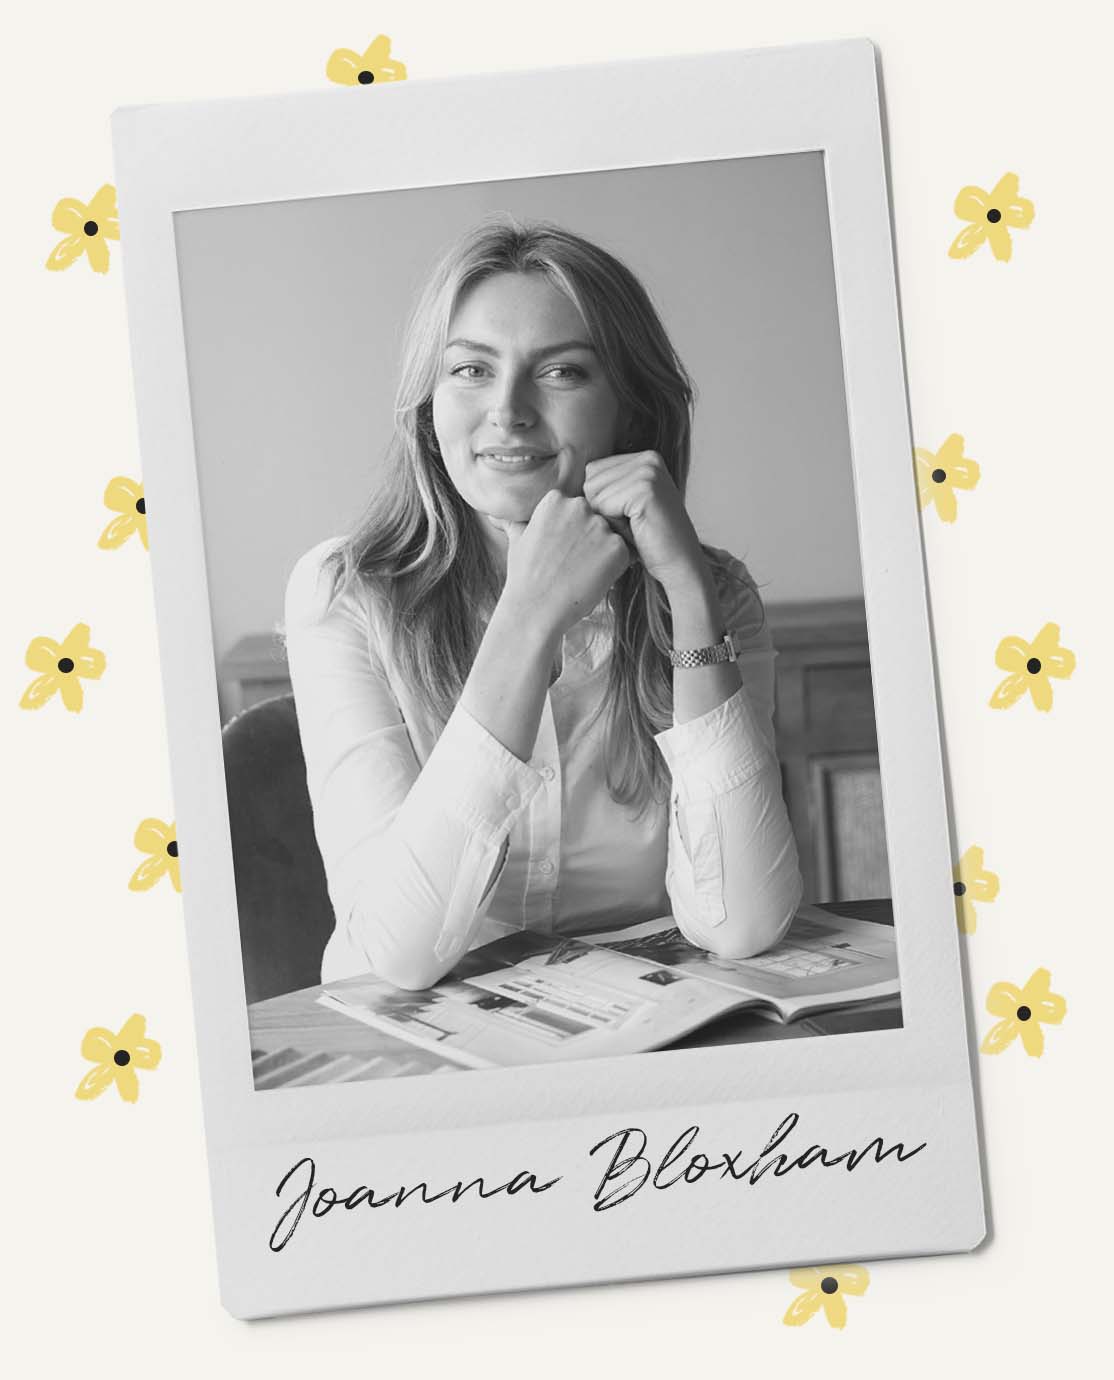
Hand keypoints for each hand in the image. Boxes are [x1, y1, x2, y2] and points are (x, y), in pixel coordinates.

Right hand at [488, 489, 632, 639]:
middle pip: (596, 520)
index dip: (571, 534)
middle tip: (571, 564)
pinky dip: (614, 568)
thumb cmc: (525, 577)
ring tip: (580, 574)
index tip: (559, 552)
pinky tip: (592, 580)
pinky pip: (625, 554)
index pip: (577, 510)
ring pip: (612, 537)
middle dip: (590, 540)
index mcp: (555, 499)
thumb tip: (496, 515)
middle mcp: (579, 506)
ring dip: (603, 554)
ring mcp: (600, 526)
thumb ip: (518, 522)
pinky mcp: (617, 548)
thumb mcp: (518, 541)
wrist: (535, 609)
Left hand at [582, 450, 705, 591]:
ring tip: (634, 528)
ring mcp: (648, 472)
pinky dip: (615, 526)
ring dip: (608, 519)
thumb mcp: (628, 504)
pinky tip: (637, 532)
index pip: (593, 471)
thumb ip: (608, 485)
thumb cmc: (648, 541)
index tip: (629, 515)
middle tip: (632, 524)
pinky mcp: (645, 489)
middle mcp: (648, 458)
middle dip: (603, 510)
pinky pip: (603, 506)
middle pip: (591, 481)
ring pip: (594, 494)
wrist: (680, 565)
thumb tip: (564, 477)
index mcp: (644, 457)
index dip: (601, 501)